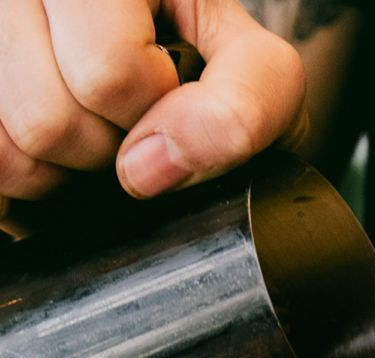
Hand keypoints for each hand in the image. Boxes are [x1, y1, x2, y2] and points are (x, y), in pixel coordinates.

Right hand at [0, 0, 305, 220]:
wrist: (174, 71)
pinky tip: (55, 151)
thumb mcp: (261, 77)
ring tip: (90, 133)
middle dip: (105, 148)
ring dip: (60, 167)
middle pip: (49, 117)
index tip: (166, 100)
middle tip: (125, 125)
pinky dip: (23, 180)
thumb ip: (242, 106)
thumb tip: (146, 167)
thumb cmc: (214, 71)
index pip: (109, 72)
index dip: (152, 114)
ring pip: (6, 147)